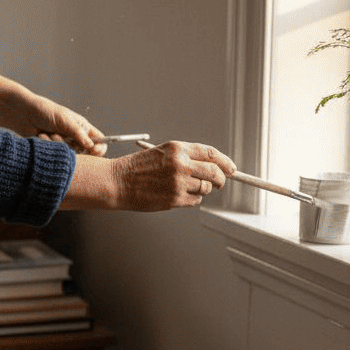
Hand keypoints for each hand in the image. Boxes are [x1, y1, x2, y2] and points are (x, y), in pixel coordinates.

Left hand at [0, 73, 107, 156]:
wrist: (22, 114)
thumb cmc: (44, 110)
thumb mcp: (64, 119)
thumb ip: (78, 133)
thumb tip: (91, 146)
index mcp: (82, 127)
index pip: (99, 141)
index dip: (99, 148)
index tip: (92, 151)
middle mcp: (75, 137)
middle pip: (85, 152)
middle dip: (73, 147)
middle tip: (61, 138)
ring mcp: (64, 144)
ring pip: (69, 155)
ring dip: (58, 146)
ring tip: (49, 133)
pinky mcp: (52, 150)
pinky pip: (56, 156)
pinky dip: (48, 147)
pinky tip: (41, 137)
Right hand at [63, 140, 237, 211]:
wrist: (118, 182)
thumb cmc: (139, 168)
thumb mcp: (163, 153)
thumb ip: (187, 157)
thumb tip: (214, 167)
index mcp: (178, 149)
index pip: (211, 154)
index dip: (225, 162)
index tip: (231, 169)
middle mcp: (180, 164)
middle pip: (215, 173)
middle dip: (221, 179)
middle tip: (220, 182)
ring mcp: (178, 183)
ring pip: (205, 188)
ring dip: (201, 190)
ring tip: (184, 187)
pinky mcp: (174, 199)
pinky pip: (195, 201)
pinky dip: (191, 200)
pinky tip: (176, 195)